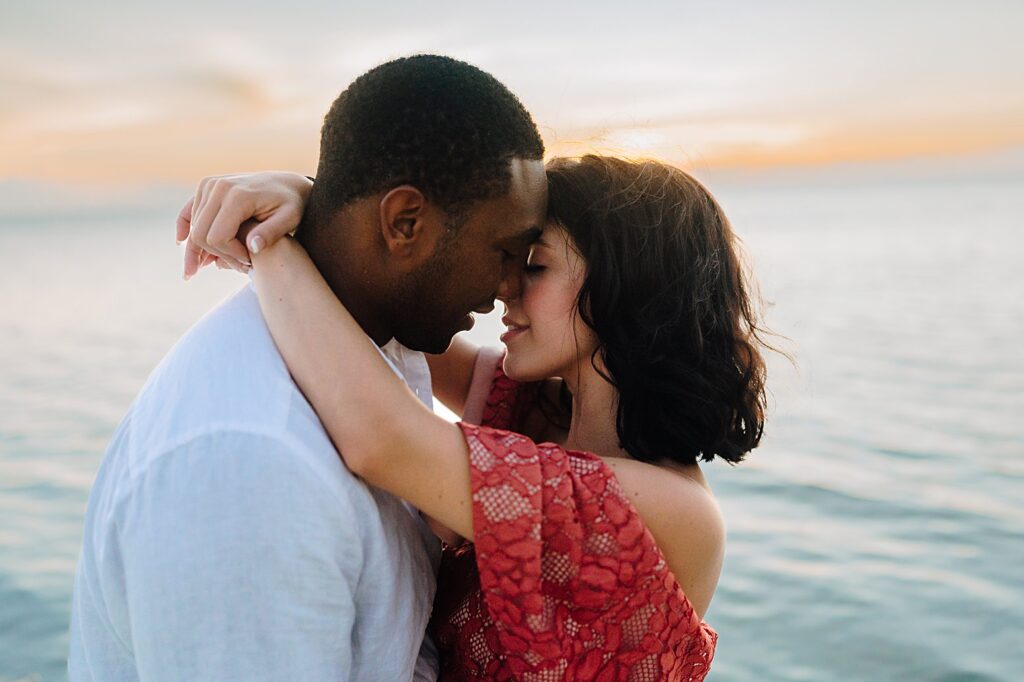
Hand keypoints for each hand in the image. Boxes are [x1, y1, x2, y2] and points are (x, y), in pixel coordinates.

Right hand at [175, 172, 312, 278]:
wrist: (287, 183)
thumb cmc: (292, 204)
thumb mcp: (290, 219)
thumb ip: (272, 233)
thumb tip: (252, 248)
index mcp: (237, 195)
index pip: (217, 237)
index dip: (230, 255)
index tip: (250, 261)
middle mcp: (218, 187)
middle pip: (201, 234)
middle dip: (219, 255)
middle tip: (238, 265)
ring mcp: (209, 185)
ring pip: (194, 228)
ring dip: (205, 249)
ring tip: (215, 265)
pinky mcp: (206, 186)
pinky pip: (187, 210)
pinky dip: (184, 227)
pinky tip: (180, 243)